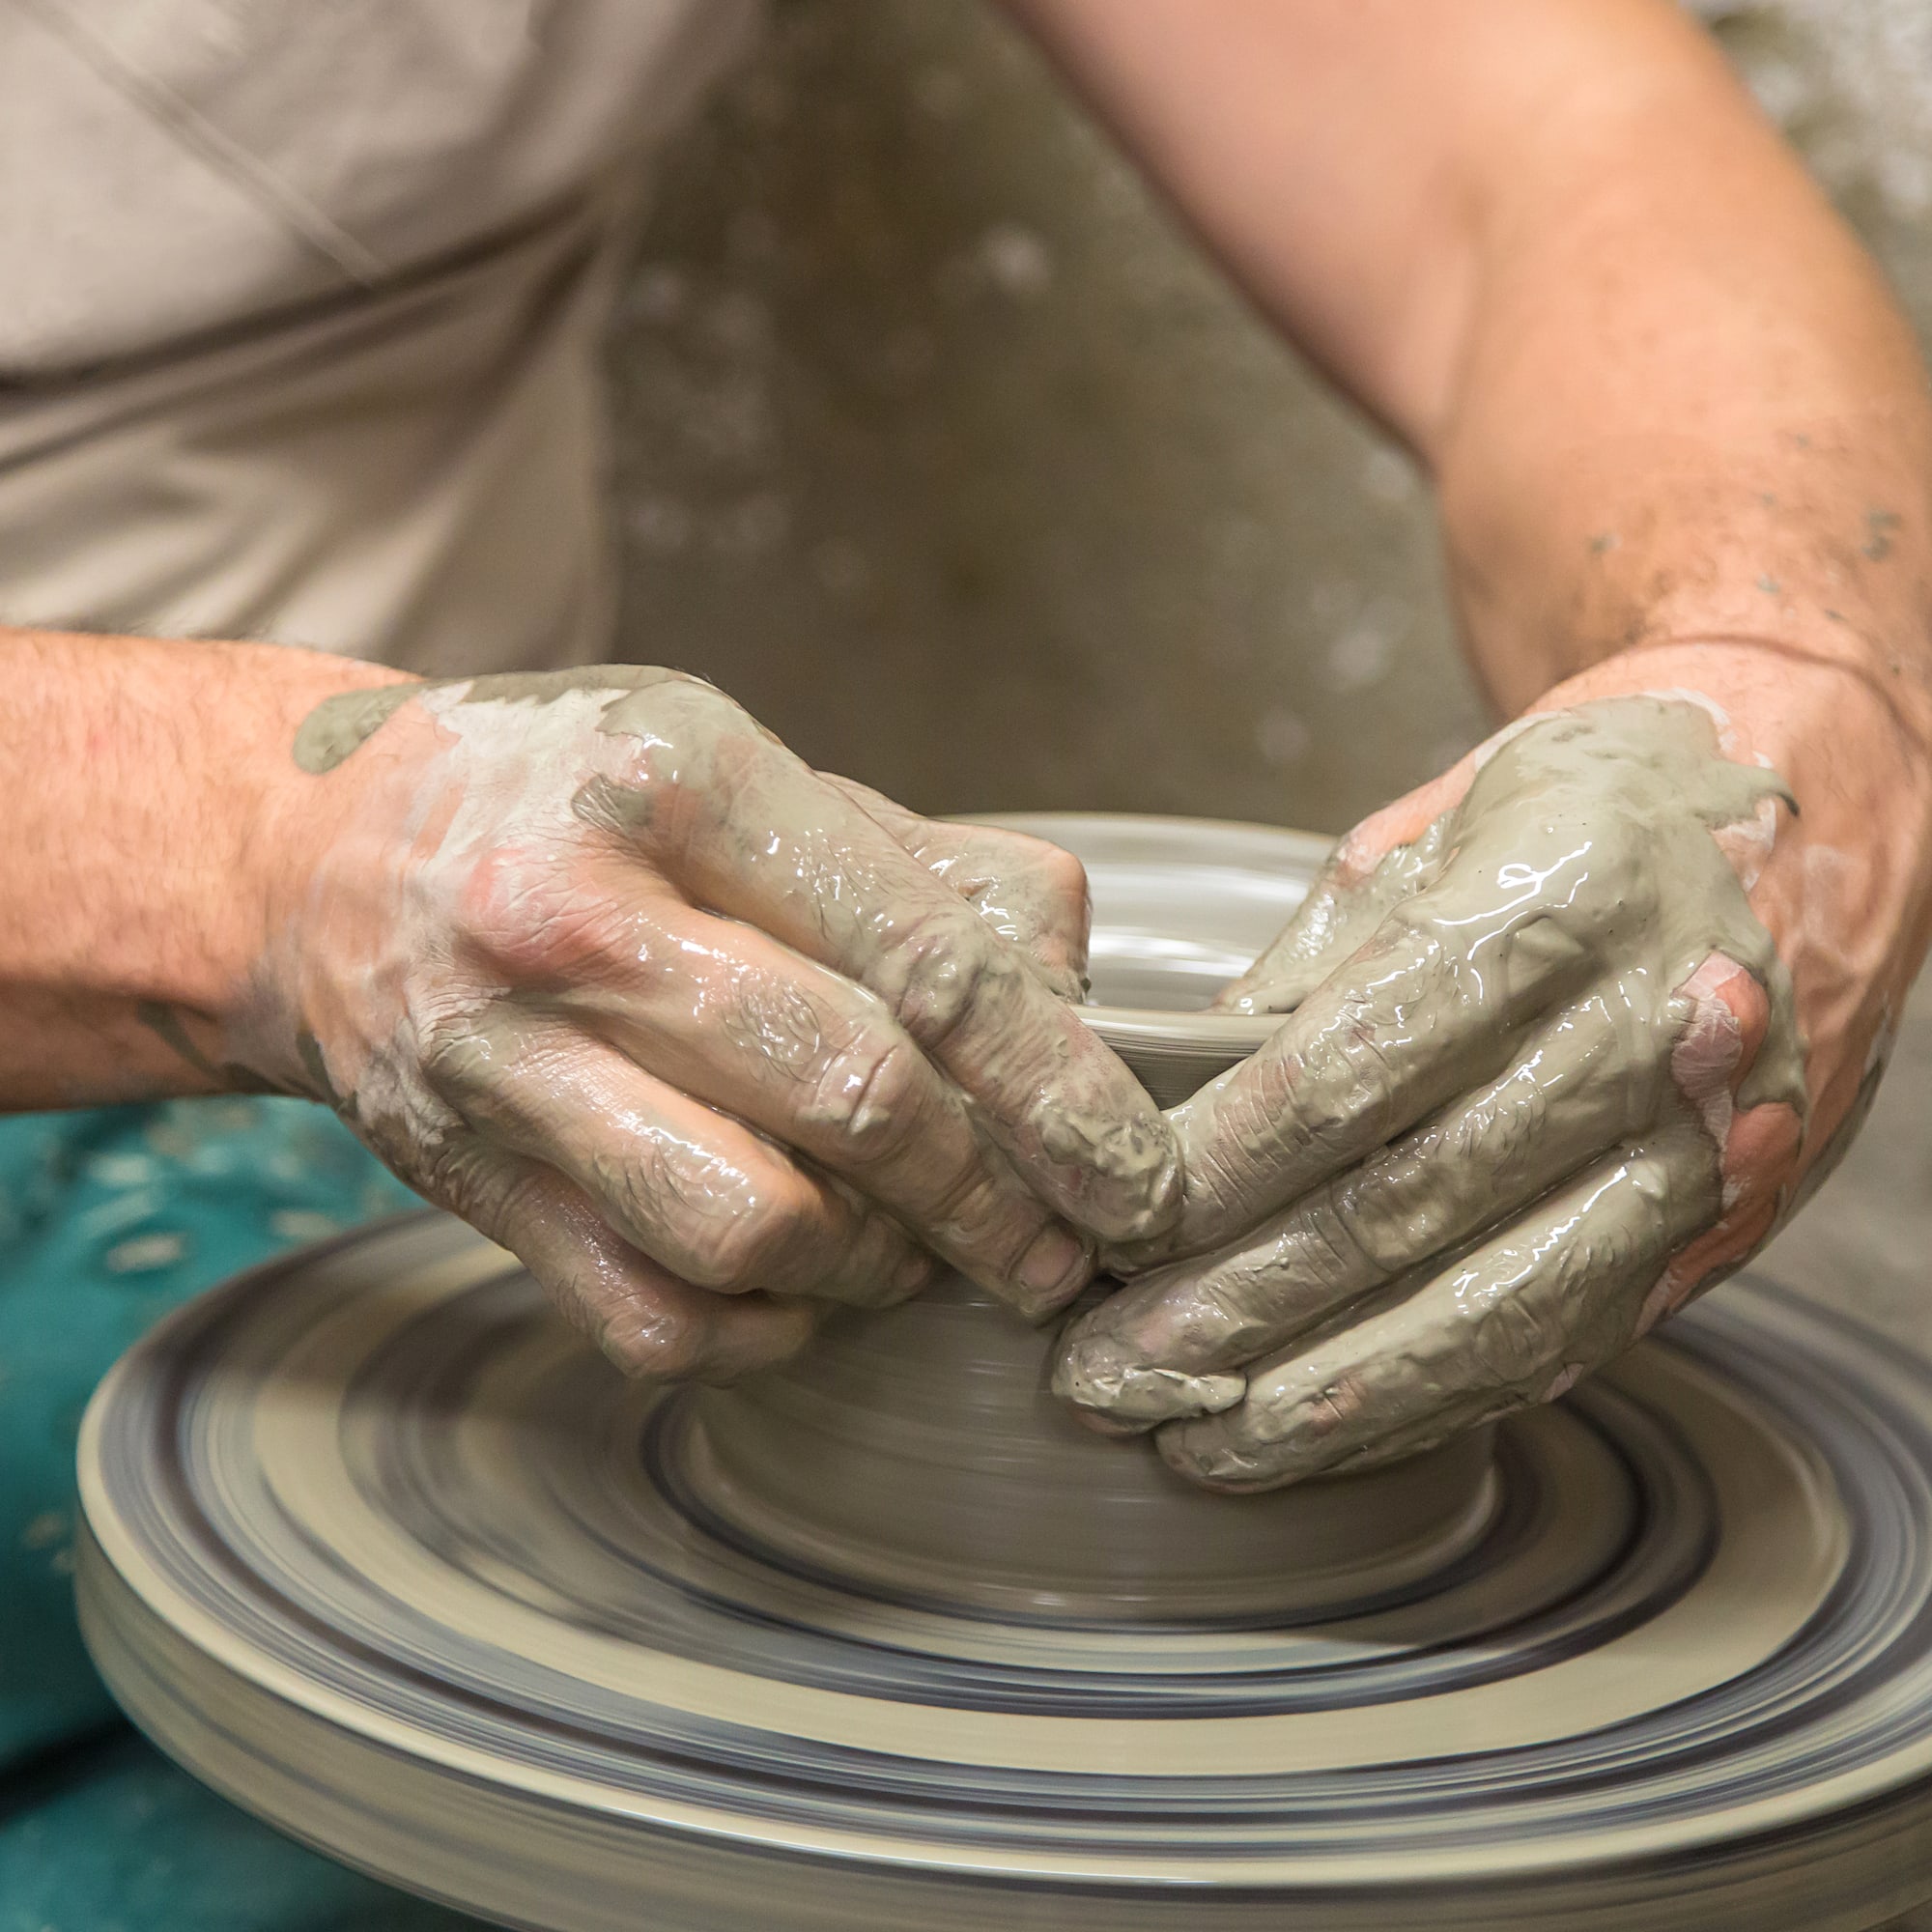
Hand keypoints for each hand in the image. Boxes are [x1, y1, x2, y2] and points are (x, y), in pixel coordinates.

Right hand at [248, 667, 1178, 1381]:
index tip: (1136, 1175)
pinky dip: (766, 1332)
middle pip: (855, 1101)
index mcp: (682, 780)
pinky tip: (809, 1289)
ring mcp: (506, 1060)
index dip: (1059, 1091)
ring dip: (882, 1270)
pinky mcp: (464, 1181)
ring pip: (755, 1227)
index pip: (925, 962)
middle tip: (1064, 1251)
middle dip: (997, 1204)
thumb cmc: (580, 805)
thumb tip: (1073, 997)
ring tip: (925, 1253)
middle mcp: (579, 915)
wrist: (325, 854)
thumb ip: (924, 871)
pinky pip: (652, 1317)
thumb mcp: (749, 771)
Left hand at [1054, 678, 1927, 1488]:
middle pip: (1409, 1207)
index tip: (1117, 1223)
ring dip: (1328, 1396)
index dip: (1225, 1165)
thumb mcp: (1429, 834)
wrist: (1807, 803)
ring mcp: (1701, 1143)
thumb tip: (1177, 1095)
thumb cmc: (1585, 808)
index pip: (1355, 1069)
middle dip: (1241, 1305)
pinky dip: (1430, 1404)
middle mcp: (1648, 1031)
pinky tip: (1323, 1435)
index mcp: (1557, 904)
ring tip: (1194, 1441)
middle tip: (1108, 1367)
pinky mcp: (1721, 1225)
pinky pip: (1564, 1341)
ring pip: (1495, 1310)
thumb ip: (1309, 972)